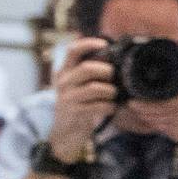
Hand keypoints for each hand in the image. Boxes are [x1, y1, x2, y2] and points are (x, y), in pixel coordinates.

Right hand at [47, 38, 118, 161]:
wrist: (64, 134)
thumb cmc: (77, 107)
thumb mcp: (77, 87)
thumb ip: (88, 74)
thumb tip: (114, 62)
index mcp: (64, 72)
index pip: (72, 50)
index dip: (88, 44)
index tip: (105, 44)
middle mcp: (63, 82)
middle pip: (87, 68)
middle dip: (106, 71)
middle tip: (114, 77)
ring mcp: (68, 98)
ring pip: (94, 88)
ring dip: (110, 91)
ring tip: (113, 95)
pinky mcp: (75, 113)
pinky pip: (98, 106)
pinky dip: (109, 106)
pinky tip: (111, 108)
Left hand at [114, 77, 177, 148]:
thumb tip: (174, 60)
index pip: (158, 101)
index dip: (142, 103)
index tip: (132, 99)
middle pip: (154, 113)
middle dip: (140, 110)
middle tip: (130, 105)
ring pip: (157, 122)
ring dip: (146, 118)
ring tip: (137, 112)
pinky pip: (164, 130)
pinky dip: (156, 125)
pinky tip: (153, 120)